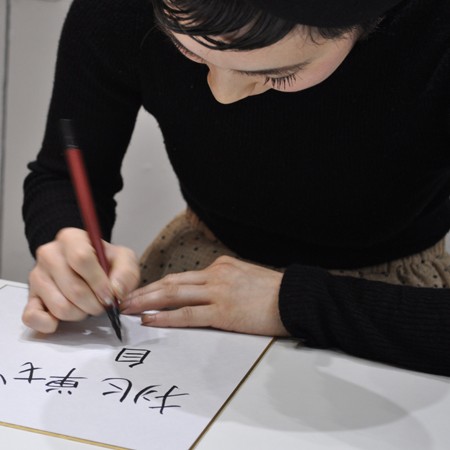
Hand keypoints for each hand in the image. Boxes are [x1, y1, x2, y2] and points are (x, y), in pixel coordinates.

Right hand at [22, 227, 139, 333]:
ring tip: (87, 307)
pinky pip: (32, 316)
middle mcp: (49, 254)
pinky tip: (61, 320)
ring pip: (60, 306)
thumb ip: (126, 272)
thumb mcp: (124, 259)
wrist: (87, 267)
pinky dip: (49, 323)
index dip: (99, 282)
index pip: (81, 258)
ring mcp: (37, 275)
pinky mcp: (30, 296)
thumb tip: (115, 291)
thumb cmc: (105, 262)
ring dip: (80, 314)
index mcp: (71, 238)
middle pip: (73, 287)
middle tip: (102, 304)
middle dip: (94, 304)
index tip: (110, 295)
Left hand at [121, 256, 289, 336]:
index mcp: (220, 266)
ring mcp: (218, 293)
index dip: (159, 284)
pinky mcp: (223, 313)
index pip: (183, 276)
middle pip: (172, 282)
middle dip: (145, 291)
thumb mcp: (245, 275)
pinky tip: (150, 320)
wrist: (294, 298)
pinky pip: (188, 315)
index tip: (144, 291)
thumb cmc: (272, 291)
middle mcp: (215, 275)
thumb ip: (223, 279)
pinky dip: (166, 317)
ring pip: (174, 294)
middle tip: (124, 297)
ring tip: (128, 308)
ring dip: (147, 301)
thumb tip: (206, 289)